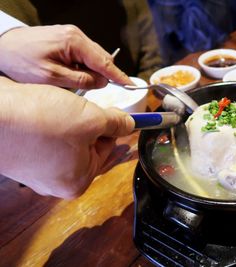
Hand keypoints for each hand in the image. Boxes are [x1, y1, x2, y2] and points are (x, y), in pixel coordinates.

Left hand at [0, 25, 132, 88]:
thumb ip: (81, 80)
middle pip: (101, 58)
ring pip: (92, 58)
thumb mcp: (52, 78)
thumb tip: (102, 82)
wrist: (1, 46)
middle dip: (101, 75)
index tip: (132, 86)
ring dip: (90, 72)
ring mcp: (71, 35)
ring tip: (72, 82)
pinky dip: (82, 67)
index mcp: (74, 42)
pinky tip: (71, 74)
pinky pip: (83, 55)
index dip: (119, 76)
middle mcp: (76, 35)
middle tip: (90, 89)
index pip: (104, 62)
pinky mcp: (67, 39)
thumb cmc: (21, 61)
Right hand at [0, 77, 134, 198]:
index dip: (114, 128)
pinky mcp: (21, 154)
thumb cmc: (40, 122)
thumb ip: (116, 123)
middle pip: (87, 147)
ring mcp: (36, 169)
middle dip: (89, 124)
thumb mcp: (91, 119)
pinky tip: (45, 110)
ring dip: (69, 121)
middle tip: (86, 108)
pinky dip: (50, 121)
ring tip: (60, 108)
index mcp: (77, 181)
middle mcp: (56, 181)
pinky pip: (46, 137)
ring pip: (66, 139)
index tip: (119, 114)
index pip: (107, 150)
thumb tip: (129, 124)